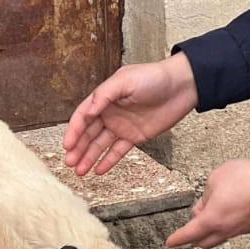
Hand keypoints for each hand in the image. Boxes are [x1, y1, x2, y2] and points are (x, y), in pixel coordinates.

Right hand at [63, 52, 198, 176]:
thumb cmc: (154, 77)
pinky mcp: (135, 136)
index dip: (74, 131)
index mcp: (105, 98)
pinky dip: (108, 161)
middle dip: (78, 148)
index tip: (67, 145)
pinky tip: (98, 170)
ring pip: (101, 145)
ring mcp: (122, 126)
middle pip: (89, 133)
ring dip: (89, 157)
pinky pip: (118, 151)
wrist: (182, 86)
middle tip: (69, 162)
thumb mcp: (125, 81)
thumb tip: (88, 111)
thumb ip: (104, 95)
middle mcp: (110, 113)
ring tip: (79, 171)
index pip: (83, 116)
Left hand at [166, 158, 249, 248]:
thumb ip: (207, 192)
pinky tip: (229, 211)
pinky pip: (234, 230)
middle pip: (204, 242)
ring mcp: (241, 230)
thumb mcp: (216, 178)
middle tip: (190, 229)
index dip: (177, 239)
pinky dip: (227, 224)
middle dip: (194, 237)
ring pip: (220, 236)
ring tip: (212, 213)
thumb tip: (207, 200)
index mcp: (211, 220)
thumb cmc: (246, 180)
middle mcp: (226, 229)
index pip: (188, 234)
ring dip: (212, 229)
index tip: (171, 242)